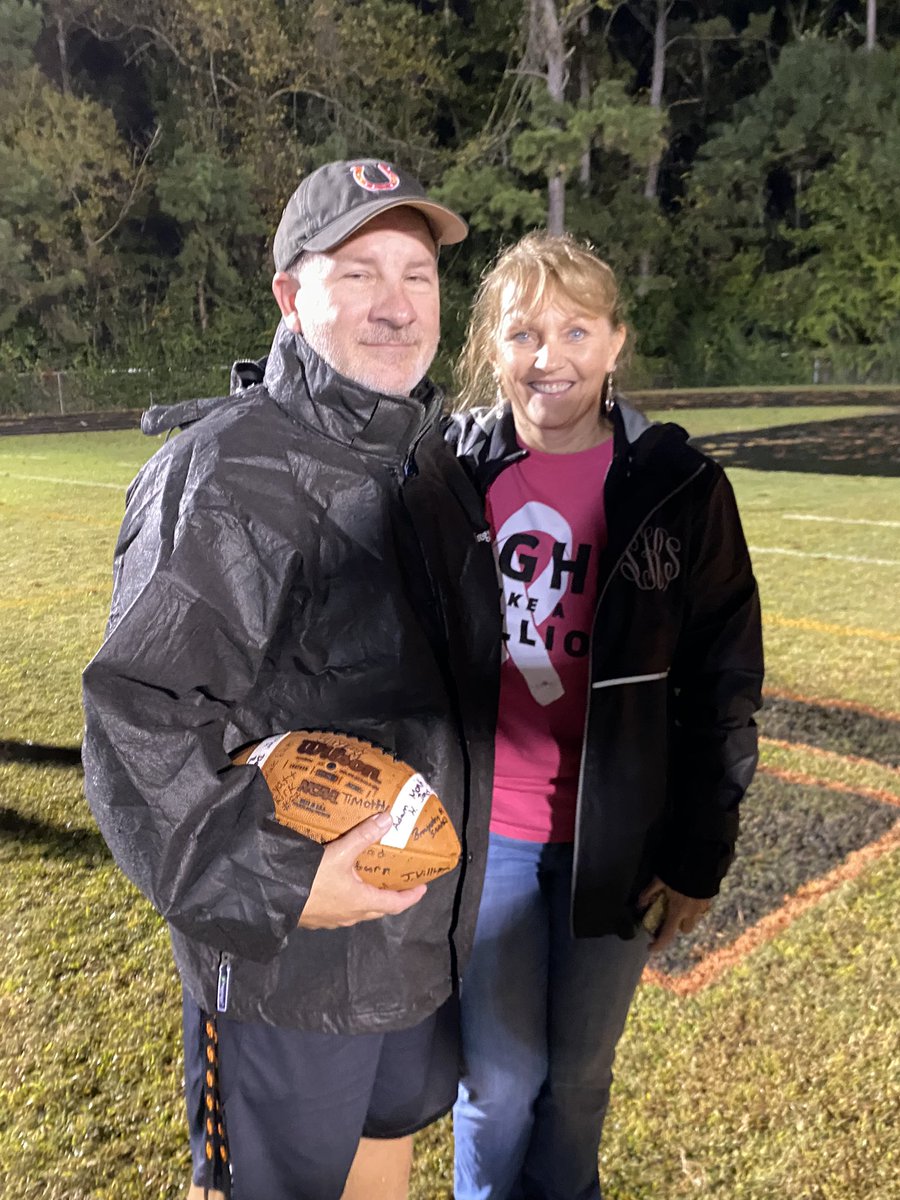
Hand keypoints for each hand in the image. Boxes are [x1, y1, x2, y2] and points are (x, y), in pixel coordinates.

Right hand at [298, 812, 426, 929]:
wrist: (274, 897)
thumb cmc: (311, 879)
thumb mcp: (340, 853)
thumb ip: (363, 836)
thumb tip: (388, 819)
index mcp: (361, 902)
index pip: (395, 904)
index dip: (411, 897)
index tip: (422, 888)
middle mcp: (350, 915)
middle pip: (378, 910)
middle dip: (391, 898)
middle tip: (399, 883)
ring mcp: (332, 920)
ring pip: (358, 912)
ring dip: (369, 900)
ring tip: (371, 882)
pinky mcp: (316, 919)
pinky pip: (340, 911)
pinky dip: (349, 900)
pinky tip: (340, 887)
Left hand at [637, 876, 710, 955]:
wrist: (702, 860)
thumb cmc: (678, 871)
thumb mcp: (659, 880)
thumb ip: (649, 893)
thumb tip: (639, 904)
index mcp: (677, 911)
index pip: (667, 934)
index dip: (658, 944)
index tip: (650, 948)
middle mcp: (691, 913)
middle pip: (684, 930)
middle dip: (677, 925)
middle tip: (669, 914)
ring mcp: (702, 907)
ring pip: (694, 920)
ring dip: (687, 917)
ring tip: (680, 903)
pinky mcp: (710, 899)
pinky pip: (701, 910)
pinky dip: (695, 907)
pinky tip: (690, 896)